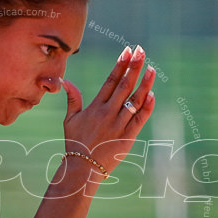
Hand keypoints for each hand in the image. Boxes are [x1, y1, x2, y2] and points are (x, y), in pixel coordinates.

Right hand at [60, 45, 155, 174]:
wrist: (82, 168)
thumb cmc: (76, 143)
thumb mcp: (70, 119)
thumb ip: (72, 99)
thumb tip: (65, 81)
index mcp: (95, 106)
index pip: (110, 80)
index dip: (120, 64)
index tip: (128, 51)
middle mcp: (108, 112)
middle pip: (124, 85)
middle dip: (134, 66)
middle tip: (141, 50)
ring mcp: (118, 124)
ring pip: (134, 100)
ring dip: (144, 84)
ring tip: (152, 68)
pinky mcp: (127, 137)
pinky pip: (139, 119)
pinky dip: (147, 107)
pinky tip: (152, 94)